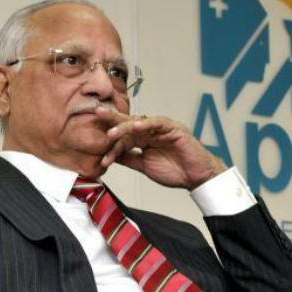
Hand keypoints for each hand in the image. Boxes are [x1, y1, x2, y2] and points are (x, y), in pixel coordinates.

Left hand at [95, 107, 226, 189]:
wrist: (196, 178)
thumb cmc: (175, 171)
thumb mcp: (144, 166)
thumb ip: (129, 158)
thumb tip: (110, 155)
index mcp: (144, 139)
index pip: (124, 135)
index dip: (110, 141)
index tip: (96, 147)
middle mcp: (151, 130)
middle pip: (128, 123)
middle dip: (112, 119)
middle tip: (95, 113)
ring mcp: (162, 128)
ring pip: (140, 123)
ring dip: (125, 127)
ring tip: (111, 133)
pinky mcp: (173, 128)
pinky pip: (158, 123)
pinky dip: (147, 124)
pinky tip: (135, 126)